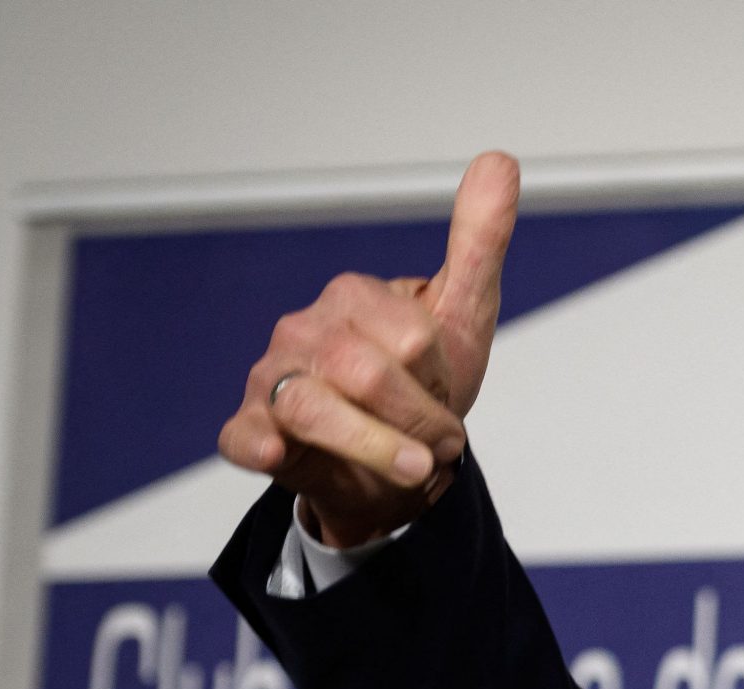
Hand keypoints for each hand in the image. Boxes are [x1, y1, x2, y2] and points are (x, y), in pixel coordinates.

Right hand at [217, 151, 520, 546]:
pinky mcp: (251, 428)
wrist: (394, 461)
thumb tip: (500, 161)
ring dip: (377, 448)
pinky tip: (276, 449)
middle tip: (439, 442)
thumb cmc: (421, 384)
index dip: (442, 379)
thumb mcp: (462, 314)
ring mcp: (274, 378)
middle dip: (420, 419)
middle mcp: (304, 330)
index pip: (413, 337)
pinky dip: (258, 443)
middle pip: (367, 374)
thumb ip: (478, 243)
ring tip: (418, 470)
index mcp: (353, 296)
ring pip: (313, 408)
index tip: (447, 394)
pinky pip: (243, 435)